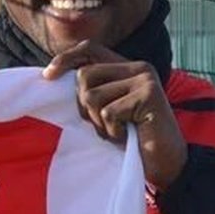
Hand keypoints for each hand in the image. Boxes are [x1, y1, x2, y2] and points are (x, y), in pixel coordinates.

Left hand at [43, 40, 186, 189]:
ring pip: (93, 96)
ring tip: (118, 131)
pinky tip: (128, 136)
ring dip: (99, 123)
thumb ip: (92, 90)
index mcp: (127, 67)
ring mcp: (145, 80)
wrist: (166, 164)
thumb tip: (52, 75)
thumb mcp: (107, 110)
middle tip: (103, 125)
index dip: (66, 58)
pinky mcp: (149, 96)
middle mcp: (138, 67)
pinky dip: (112, 132)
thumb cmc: (133, 139)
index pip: (90, 49)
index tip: (48, 76)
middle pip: (84, 76)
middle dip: (84, 107)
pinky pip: (108, 113)